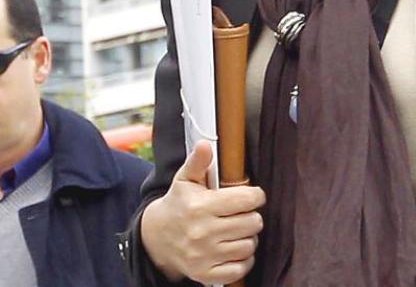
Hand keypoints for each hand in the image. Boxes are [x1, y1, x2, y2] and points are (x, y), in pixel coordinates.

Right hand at [141, 140, 265, 283]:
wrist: (156, 239)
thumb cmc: (178, 205)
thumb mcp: (185, 180)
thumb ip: (197, 162)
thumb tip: (205, 144)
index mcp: (200, 206)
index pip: (247, 199)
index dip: (256, 195)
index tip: (252, 195)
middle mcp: (202, 232)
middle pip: (253, 223)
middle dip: (252, 216)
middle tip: (242, 213)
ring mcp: (204, 255)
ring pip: (250, 245)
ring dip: (248, 237)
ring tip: (236, 230)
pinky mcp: (206, 274)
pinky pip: (241, 268)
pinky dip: (243, 259)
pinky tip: (233, 248)